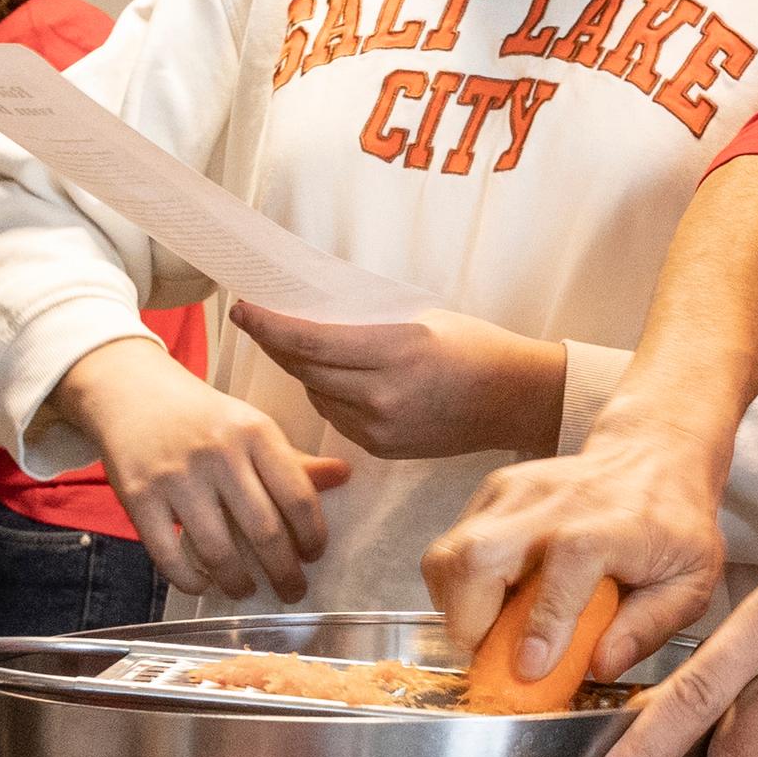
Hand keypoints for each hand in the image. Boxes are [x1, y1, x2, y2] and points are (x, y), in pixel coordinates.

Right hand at [56, 336, 351, 599]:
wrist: (132, 392)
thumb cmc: (204, 417)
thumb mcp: (252, 426)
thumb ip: (293, 460)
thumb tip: (344, 475)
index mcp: (256, 432)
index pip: (298, 496)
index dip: (312, 535)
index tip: (314, 556)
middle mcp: (219, 454)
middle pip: (263, 530)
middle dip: (284, 572)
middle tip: (293, 592)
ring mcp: (176, 476)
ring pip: (217, 550)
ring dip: (237, 582)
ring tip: (247, 590)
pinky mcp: (138, 496)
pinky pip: (168, 555)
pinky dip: (189, 580)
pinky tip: (203, 585)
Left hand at [227, 301, 566, 461]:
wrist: (514, 399)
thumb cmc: (475, 346)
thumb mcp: (423, 319)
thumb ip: (368, 324)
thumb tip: (313, 316)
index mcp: (397, 350)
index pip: (311, 341)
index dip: (270, 326)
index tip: (243, 309)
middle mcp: (384, 393)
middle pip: (305, 369)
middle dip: (276, 344)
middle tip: (257, 322)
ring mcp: (381, 427)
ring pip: (317, 395)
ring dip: (304, 371)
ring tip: (303, 349)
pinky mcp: (382, 447)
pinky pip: (337, 417)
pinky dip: (330, 395)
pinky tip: (338, 381)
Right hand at [425, 417, 731, 700]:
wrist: (655, 453)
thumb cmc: (673, 523)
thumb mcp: (692, 580)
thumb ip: (649, 626)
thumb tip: (602, 665)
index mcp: (610, 527)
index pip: (565, 569)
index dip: (541, 624)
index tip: (528, 667)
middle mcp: (557, 504)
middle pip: (479, 557)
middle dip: (469, 623)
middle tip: (488, 658)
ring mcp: (518, 493)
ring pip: (450, 553)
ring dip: (453, 607)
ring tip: (485, 631)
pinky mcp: (495, 491)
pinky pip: (450, 546)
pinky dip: (455, 585)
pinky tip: (489, 601)